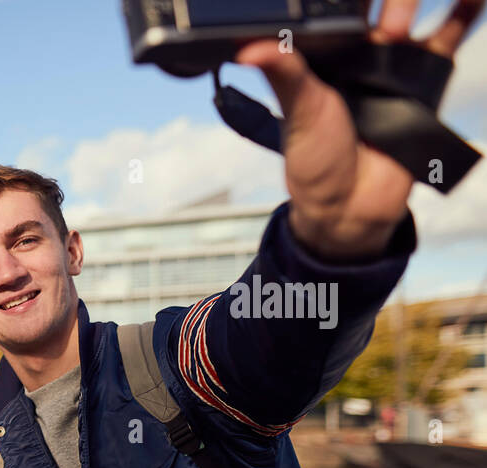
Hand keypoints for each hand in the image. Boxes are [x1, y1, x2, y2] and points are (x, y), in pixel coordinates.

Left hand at [235, 0, 482, 259]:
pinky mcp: (426, 74)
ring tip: (403, 23)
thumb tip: (248, 50)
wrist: (353, 202)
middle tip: (389, 29)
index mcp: (323, 50)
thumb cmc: (315, 157)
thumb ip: (284, 74)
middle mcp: (358, 46)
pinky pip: (449, 33)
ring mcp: (395, 57)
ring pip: (412, 8)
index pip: (332, 5)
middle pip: (378, 2)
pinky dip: (464, 9)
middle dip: (391, 1)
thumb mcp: (298, 111)